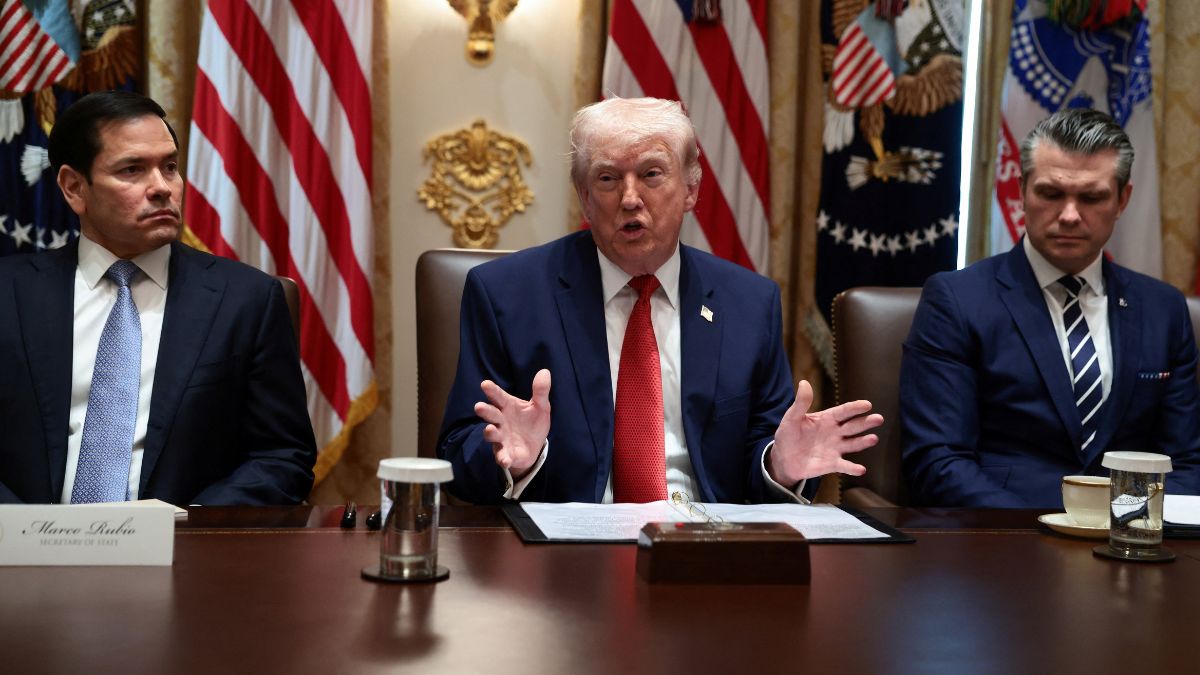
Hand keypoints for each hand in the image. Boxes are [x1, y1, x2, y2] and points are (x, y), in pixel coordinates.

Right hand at [474, 369, 551, 479]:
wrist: (534, 446)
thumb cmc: (532, 423)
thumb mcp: (541, 406)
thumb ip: (540, 391)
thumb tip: (545, 372)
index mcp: (507, 406)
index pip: (498, 396)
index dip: (492, 390)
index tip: (485, 384)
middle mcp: (501, 421)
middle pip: (491, 414)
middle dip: (485, 411)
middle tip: (479, 406)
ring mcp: (501, 438)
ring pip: (492, 434)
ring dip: (490, 433)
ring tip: (491, 430)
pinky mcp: (506, 453)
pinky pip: (502, 456)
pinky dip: (503, 458)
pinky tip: (505, 460)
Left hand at [767, 380, 881, 487]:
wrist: (783, 458)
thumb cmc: (789, 435)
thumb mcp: (792, 418)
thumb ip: (800, 402)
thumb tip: (803, 382)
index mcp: (827, 419)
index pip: (844, 411)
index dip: (855, 408)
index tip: (867, 404)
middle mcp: (835, 432)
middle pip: (853, 426)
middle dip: (866, 423)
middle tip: (878, 419)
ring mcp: (835, 448)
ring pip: (853, 444)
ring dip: (863, 442)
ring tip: (874, 439)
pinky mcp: (832, 464)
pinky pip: (844, 466)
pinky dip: (852, 468)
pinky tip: (861, 469)